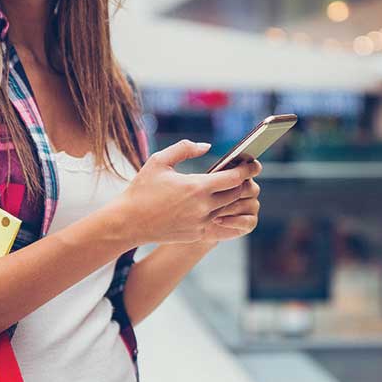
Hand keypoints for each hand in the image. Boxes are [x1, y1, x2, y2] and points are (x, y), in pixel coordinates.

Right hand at [112, 140, 261, 246]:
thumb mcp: (159, 161)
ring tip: (237, 190)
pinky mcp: (198, 235)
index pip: (234, 177)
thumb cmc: (142, 189)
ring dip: (239, 200)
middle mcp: (203, 207)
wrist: (129, 222)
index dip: (247, 169)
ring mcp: (202, 223)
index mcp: (196, 186)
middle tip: (245, 175)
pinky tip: (233, 211)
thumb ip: (184, 148)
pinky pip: (226, 228)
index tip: (253, 163)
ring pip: (233, 210)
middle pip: (238, 193)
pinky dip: (234, 220)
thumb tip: (207, 146)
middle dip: (245, 183)